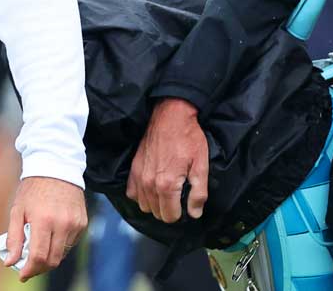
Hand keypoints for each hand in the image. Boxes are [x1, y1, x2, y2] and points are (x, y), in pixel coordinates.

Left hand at [3, 176, 85, 279]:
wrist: (56, 168)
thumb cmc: (33, 188)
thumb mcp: (17, 210)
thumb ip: (13, 238)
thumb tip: (10, 262)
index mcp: (43, 220)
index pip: (39, 256)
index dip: (30, 270)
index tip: (22, 275)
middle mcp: (62, 224)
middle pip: (52, 260)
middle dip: (39, 268)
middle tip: (29, 267)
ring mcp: (75, 224)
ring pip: (62, 254)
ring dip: (49, 257)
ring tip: (38, 248)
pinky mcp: (82, 223)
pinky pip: (70, 244)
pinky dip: (59, 246)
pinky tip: (51, 236)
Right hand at [128, 98, 208, 222]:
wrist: (171, 116)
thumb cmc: (188, 138)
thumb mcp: (201, 165)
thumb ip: (198, 193)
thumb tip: (194, 213)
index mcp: (167, 185)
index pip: (169, 216)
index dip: (180, 214)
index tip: (186, 204)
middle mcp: (149, 183)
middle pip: (156, 213)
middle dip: (168, 210)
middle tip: (178, 197)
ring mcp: (139, 175)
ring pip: (143, 205)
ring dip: (155, 204)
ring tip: (166, 193)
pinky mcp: (133, 168)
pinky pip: (132, 193)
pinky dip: (141, 194)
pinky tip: (151, 187)